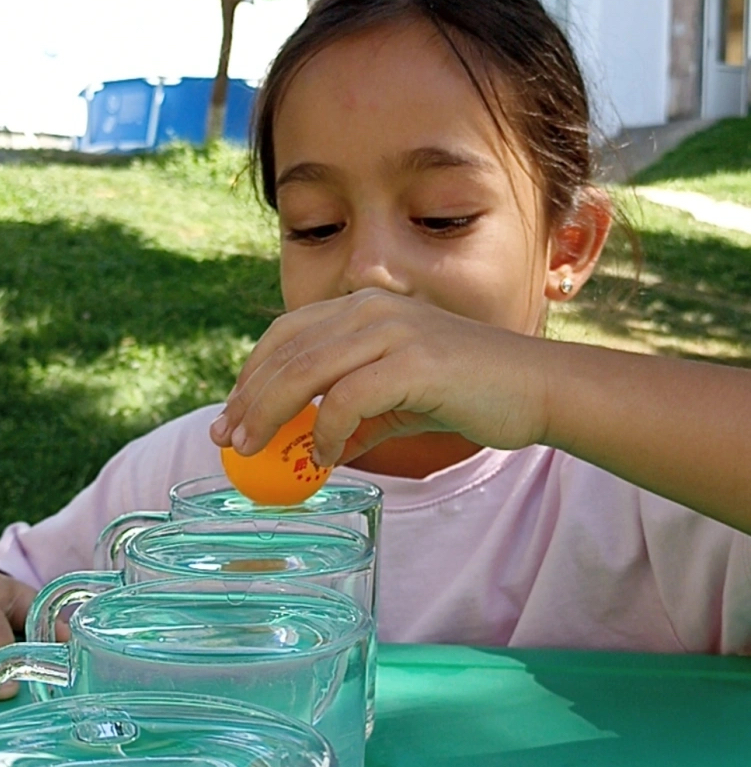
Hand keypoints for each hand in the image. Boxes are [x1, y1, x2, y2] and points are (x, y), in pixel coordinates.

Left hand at [210, 288, 549, 466]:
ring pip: (306, 372)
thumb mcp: (400, 400)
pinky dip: (327, 432)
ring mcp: (393, 331)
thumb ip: (356, 415)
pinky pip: (347, 399)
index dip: (250, 375)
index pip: (286, 335)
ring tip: (257, 452)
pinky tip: (324, 458)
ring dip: (272, 416)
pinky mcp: (413, 362)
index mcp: (365, 308)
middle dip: (248, 399)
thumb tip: (313, 450)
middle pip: (286, 352)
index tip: (230, 415)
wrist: (538, 387)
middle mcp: (372, 308)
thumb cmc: (472, 392)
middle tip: (229, 440)